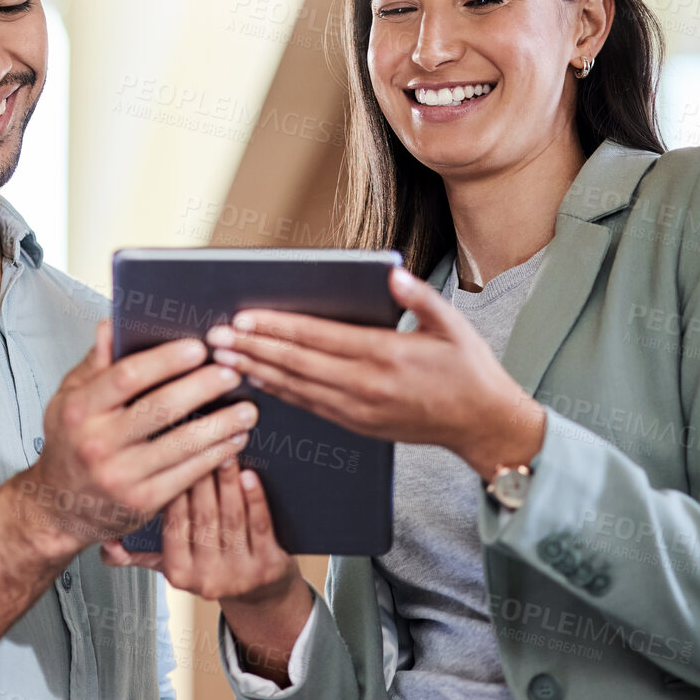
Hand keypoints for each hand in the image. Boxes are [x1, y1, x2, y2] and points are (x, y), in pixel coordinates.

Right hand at [21, 321, 258, 552]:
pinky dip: (216, 455)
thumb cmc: (69, 446)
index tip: (197, 348)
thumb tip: (112, 324)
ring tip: (247, 409)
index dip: (165, 360)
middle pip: (160, 408)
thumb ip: (95, 364)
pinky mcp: (142, 502)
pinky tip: (234, 440)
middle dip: (203, 387)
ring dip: (222, 425)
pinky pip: (188, 474)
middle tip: (232, 373)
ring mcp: (121, 476)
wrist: (58, 508)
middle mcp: (97, 443)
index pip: (126, 377)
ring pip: (182, 444)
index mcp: (80, 410)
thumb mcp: (68, 399)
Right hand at [104, 461, 311, 687]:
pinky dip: (254, 498)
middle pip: (203, 517)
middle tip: (201, 440)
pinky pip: (259, 526)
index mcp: (177, 573)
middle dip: (202, 477)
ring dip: (227, 481)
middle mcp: (207, 578)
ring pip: (230, 518)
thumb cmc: (211, 566)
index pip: (172, 524)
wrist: (259, 593)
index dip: (173, 489)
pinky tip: (249, 475)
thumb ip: (137, 552)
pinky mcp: (268, 568)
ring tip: (225, 449)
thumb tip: (106, 542)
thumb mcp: (170, 564)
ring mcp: (240, 574)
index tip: (171, 455)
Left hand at [204, 268, 545, 480]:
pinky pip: (310, 406)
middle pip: (297, 364)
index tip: (244, 316)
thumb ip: (419, 297)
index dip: (277, 327)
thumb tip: (391, 273)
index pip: (319, 338)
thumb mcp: (452, 326)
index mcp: (387, 355)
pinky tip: (257, 380)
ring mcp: (360, 410)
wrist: (482, 426)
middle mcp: (367, 386)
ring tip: (224, 359)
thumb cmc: (468, 371)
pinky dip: (280, 392)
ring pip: (297, 388)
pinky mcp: (358, 426)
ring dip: (257, 372)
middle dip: (253, 349)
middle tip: (216, 337)